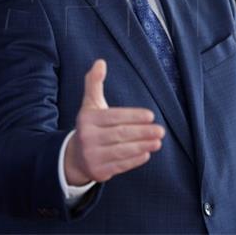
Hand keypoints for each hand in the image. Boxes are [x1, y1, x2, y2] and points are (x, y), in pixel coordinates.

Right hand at [64, 59, 164, 184]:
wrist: (74, 157)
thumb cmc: (89, 126)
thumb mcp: (90, 104)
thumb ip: (94, 83)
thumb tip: (100, 62)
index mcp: (87, 120)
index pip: (114, 117)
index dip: (133, 116)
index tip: (150, 116)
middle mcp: (87, 138)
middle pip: (120, 134)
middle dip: (142, 132)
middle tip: (161, 130)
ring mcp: (92, 156)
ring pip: (121, 151)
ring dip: (142, 146)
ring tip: (158, 142)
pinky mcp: (98, 172)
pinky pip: (120, 165)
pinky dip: (134, 160)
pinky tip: (146, 154)